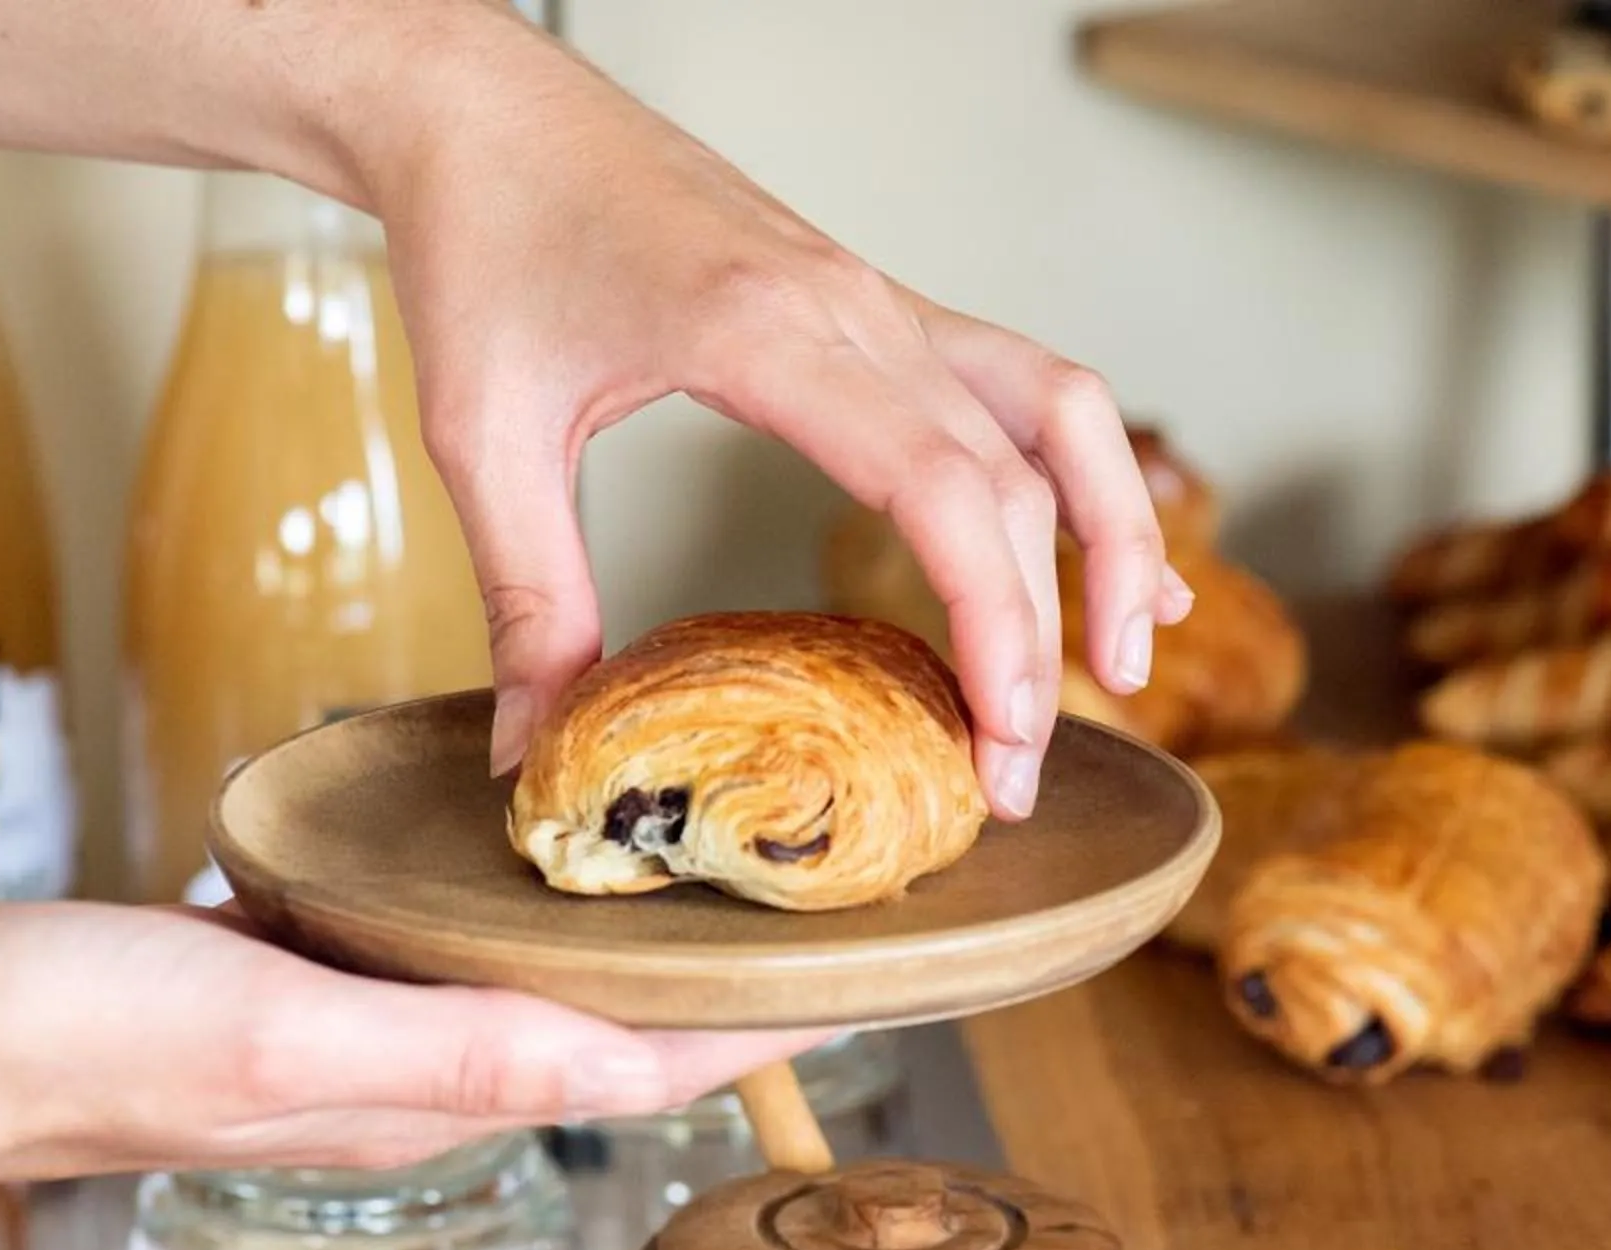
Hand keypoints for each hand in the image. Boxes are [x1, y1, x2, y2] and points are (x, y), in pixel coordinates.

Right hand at [0, 901, 821, 1179]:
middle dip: (732, 980)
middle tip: (833, 899)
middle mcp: (415, 1073)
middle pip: (616, 1028)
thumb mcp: (274, 1032)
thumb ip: (446, 1047)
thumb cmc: (75, 1040)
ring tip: (717, 861)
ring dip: (631, 938)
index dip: (777, 1028)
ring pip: (533, 983)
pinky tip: (517, 840)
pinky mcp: (288, 978)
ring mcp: (351, 1029)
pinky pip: (436, 941)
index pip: (650, 1065)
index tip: (888, 978)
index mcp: (434, 1094)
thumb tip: (612, 1049)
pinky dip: (507, 900)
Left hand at [348, 1, 1193, 819]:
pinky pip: (1022, 384)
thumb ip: (525, 602)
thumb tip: (523, 758)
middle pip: (1015, 480)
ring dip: (1115, 537)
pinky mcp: (876, 306)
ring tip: (1128, 665)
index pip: (944, 486)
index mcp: (767, 333)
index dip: (995, 623)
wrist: (489, 108)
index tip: (1000, 738)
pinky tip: (1110, 556)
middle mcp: (854, 308)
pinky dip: (1084, 469)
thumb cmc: (486, 241)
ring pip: (1058, 415)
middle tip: (1013, 780)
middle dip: (1040, 640)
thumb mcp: (482, 436)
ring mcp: (879, 299)